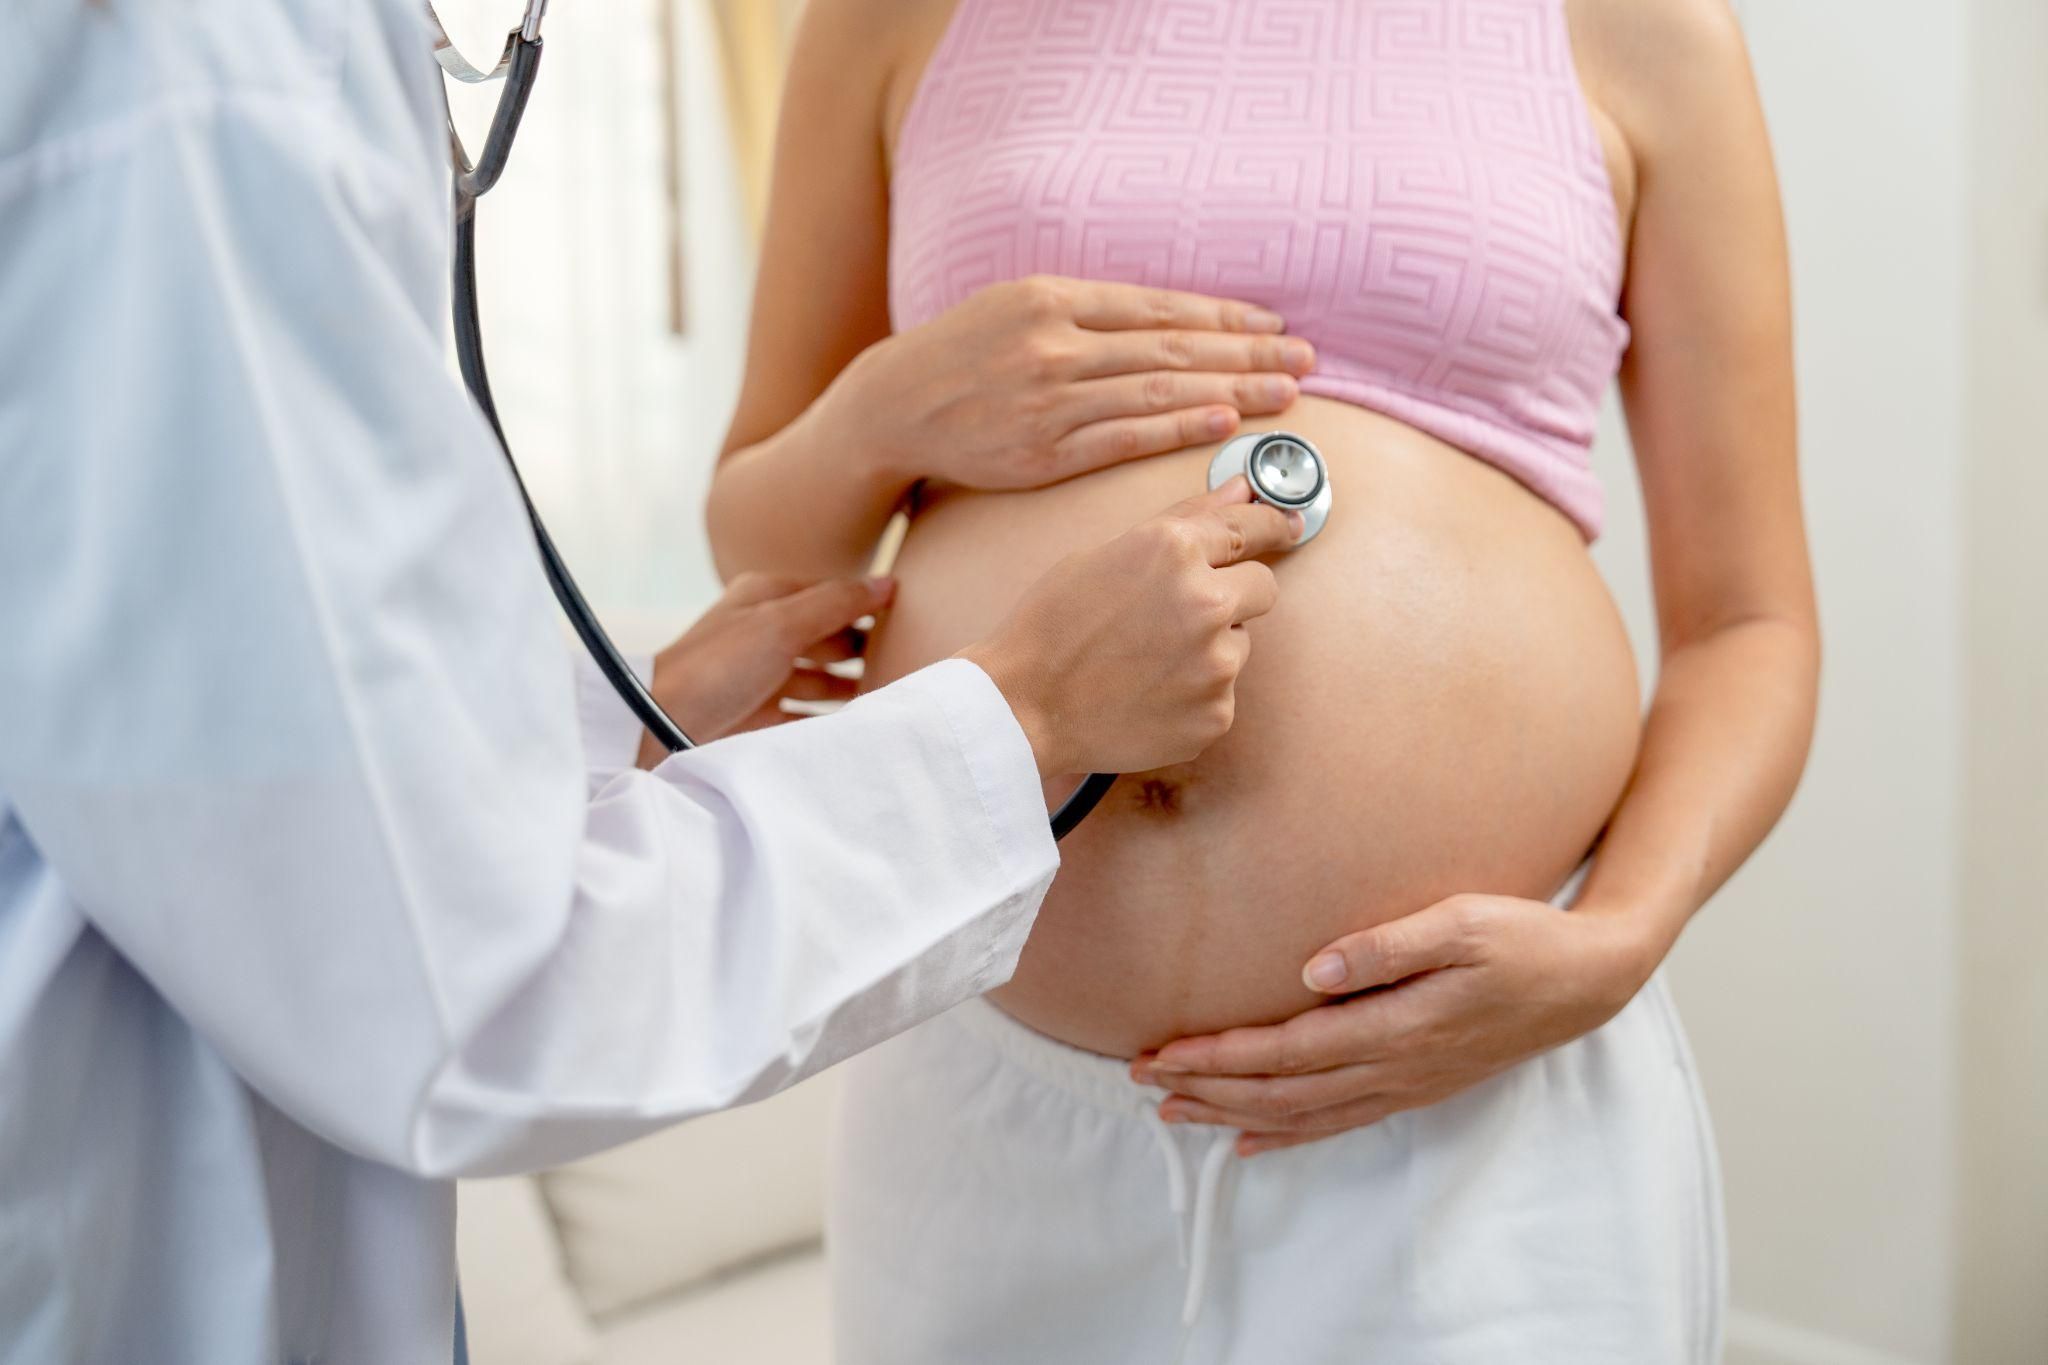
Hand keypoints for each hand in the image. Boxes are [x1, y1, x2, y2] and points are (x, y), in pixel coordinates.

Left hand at [637, 572, 892, 764]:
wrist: (659, 723)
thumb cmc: (716, 665)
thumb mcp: (780, 624)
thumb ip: (836, 603)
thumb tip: (888, 583)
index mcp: (766, 598)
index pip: (831, 594)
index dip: (868, 603)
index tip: (912, 614)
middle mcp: (765, 632)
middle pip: (830, 636)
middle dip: (865, 646)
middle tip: (912, 657)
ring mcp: (763, 675)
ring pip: (822, 677)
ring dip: (853, 684)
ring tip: (894, 691)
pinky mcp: (760, 715)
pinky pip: (808, 714)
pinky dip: (832, 717)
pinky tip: (860, 721)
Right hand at [824, 275, 1315, 490]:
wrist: (892, 407)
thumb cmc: (963, 355)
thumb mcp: (1018, 306)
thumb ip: (1088, 310)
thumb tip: (1170, 320)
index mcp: (1053, 298)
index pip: (1160, 307)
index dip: (1225, 317)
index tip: (1275, 325)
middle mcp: (1057, 344)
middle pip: (1173, 347)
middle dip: (1248, 353)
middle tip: (1307, 359)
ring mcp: (1050, 400)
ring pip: (1159, 392)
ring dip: (1231, 391)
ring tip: (1287, 393)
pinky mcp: (1042, 453)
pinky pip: (1123, 438)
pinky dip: (1178, 429)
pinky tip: (1224, 423)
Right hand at [959, 478, 1300, 780]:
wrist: (1022, 707)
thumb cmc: (1052, 626)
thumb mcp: (1107, 552)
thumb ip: (1185, 519)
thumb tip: (1242, 491)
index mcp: (1174, 549)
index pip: (1251, 528)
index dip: (1271, 526)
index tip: (1286, 527)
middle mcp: (1205, 602)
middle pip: (1263, 588)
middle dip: (1233, 593)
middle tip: (1179, 613)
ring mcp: (1215, 665)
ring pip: (1237, 644)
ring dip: (1207, 648)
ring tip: (1144, 662)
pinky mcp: (1216, 715)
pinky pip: (1221, 694)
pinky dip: (1193, 694)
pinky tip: (1146, 694)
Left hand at [1130, 893, 1656, 1156]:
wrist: (1589, 980)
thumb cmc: (1524, 938)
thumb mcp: (1462, 921)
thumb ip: (1387, 946)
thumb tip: (1314, 969)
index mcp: (1397, 1026)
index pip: (1288, 1050)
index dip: (1220, 1057)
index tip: (1162, 1054)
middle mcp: (1395, 1067)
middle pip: (1282, 1091)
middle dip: (1207, 1089)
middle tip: (1142, 1081)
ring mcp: (1407, 1084)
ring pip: (1303, 1114)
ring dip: (1233, 1115)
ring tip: (1174, 1112)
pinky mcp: (1417, 1086)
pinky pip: (1339, 1122)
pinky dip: (1287, 1135)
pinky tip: (1250, 1141)